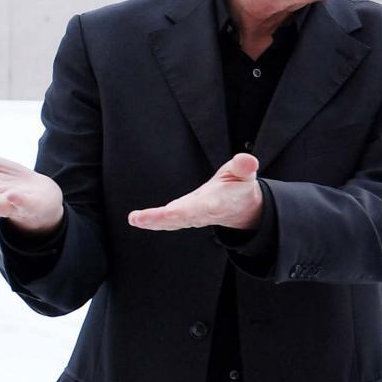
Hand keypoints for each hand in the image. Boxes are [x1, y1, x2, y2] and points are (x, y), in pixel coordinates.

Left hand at [129, 152, 265, 232]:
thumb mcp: (245, 174)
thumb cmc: (240, 188)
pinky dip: (153, 221)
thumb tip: (247, 160)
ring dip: (151, 222)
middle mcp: (200, 213)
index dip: (179, 211)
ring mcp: (191, 217)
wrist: (241, 209)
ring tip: (134, 219)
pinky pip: (168, 221)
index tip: (167, 212)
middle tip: (137, 218)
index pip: (195, 208)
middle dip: (157, 219)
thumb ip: (244, 167)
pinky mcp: (185, 217)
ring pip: (169, 222)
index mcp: (214, 203)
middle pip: (176, 218)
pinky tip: (138, 220)